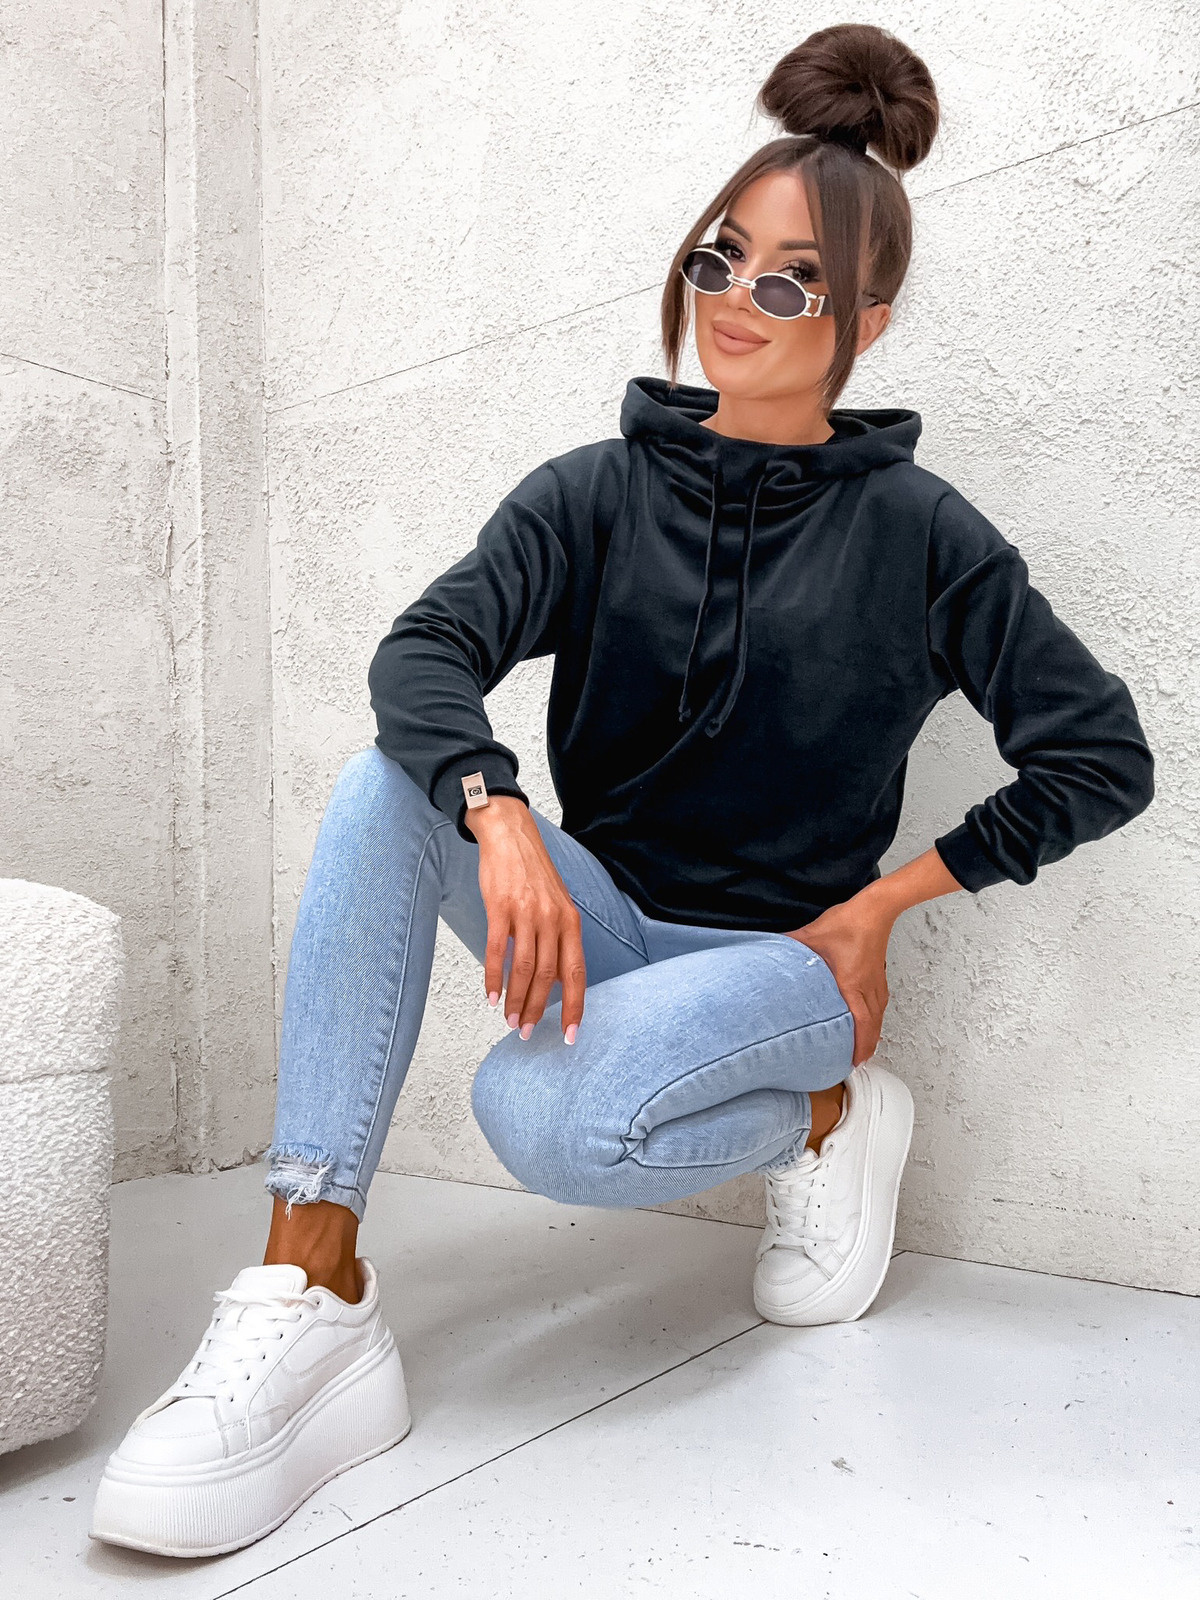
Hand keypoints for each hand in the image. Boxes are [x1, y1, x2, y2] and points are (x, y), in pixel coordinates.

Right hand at [465, 797, 585, 1042]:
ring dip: (515, 1000)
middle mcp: (553, 919)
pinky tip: (490, 995)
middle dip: (537, 1010)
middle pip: (549, 976)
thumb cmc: (532, 872)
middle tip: (525, 1032)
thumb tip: (559, 979)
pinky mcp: (500, 907)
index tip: (569, 1034)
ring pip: (524, 968)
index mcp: (570, 921)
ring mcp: (527, 913)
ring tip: (508, 1020)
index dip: (574, 1006)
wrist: (510, 834)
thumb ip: (560, 939)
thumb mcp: (557, 904)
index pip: (577, 972)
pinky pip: (496, 951)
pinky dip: (493, 977)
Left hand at [785, 892, 895, 1066]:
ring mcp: (876, 983)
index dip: (859, 1046)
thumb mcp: (811, 936)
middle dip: (865, 1048)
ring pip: (878, 1018)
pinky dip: (874, 1020)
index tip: (853, 1062)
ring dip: (871, 1035)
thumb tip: (768, 953)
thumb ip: (789, 946)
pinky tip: (866, 1023)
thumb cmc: (847, 923)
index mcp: (853, 983)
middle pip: (873, 1027)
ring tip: (860, 1050)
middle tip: (852, 1064)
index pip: (861, 1023)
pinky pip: (879, 1006)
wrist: (874, 909)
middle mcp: (869, 988)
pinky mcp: (878, 977)